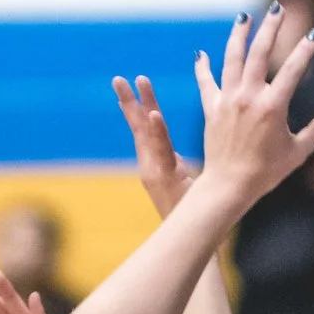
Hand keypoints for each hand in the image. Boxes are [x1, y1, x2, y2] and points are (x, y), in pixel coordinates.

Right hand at [112, 73, 196, 219]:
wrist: (196, 234)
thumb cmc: (193, 209)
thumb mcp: (185, 180)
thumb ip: (179, 164)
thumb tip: (189, 147)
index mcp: (156, 162)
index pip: (145, 127)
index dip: (140, 104)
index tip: (135, 82)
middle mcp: (151, 165)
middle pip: (138, 126)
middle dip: (128, 101)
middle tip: (117, 78)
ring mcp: (156, 171)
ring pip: (145, 134)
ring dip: (139, 106)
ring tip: (135, 83)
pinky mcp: (165, 178)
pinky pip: (161, 151)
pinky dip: (156, 131)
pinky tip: (153, 114)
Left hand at [194, 8, 313, 210]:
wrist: (229, 187)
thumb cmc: (265, 173)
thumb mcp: (296, 153)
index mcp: (273, 107)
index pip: (293, 70)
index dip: (305, 51)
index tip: (313, 36)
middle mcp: (249, 97)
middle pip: (260, 53)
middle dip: (270, 28)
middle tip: (277, 9)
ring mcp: (228, 100)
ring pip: (232, 59)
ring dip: (239, 35)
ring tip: (243, 17)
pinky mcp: (213, 109)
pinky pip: (207, 83)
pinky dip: (204, 67)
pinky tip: (202, 53)